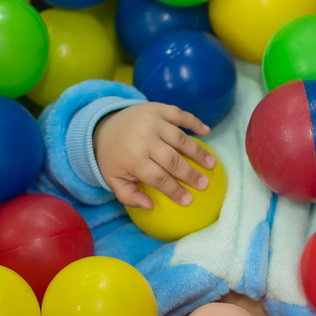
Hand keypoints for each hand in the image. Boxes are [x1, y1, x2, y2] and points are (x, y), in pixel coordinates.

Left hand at [94, 103, 214, 209]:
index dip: (174, 190)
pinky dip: (194, 122)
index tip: (188, 201)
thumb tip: (150, 206)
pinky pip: (179, 115)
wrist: (103, 125)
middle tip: (204, 184)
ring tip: (211, 164)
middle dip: (190, 174)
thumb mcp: (113, 179)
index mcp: (132, 159)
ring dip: (198, 151)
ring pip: (180, 138)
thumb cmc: (113, 157)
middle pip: (172, 160)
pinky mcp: (157, 108)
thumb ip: (128, 196)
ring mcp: (152, 122)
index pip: (158, 178)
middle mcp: (144, 139)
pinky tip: (206, 131)